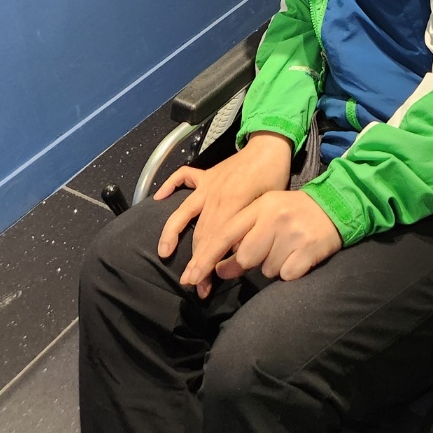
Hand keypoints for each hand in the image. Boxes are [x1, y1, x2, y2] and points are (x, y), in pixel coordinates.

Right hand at [155, 132, 292, 295]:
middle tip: (192, 283)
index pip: (213, 241)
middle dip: (195, 261)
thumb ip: (248, 229)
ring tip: (164, 253)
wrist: (270, 147)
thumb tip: (233, 253)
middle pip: (199, 234)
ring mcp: (208, 185)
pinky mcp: (206, 174)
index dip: (205, 265)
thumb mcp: (267, 208)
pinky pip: (183, 177)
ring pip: (183, 212)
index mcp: (232, 205)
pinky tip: (158, 198)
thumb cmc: (274, 177)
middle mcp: (215, 196)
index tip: (198, 285)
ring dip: (172, 234)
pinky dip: (169, 185)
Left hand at [203, 191, 341, 285]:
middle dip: (247, 265)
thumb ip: (241, 234)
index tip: (190, 278)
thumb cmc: (293, 211)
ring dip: (274, 266)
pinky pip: (287, 275)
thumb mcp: (266, 211)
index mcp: (261, 206)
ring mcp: (293, 233)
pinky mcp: (309, 249)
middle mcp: (275, 217)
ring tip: (287, 248)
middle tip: (261, 256)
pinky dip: (291, 271)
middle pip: (245, 257)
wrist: (334, 206)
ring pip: (267, 269)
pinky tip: (299, 256)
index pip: (225, 234)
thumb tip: (218, 268)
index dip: (205, 258)